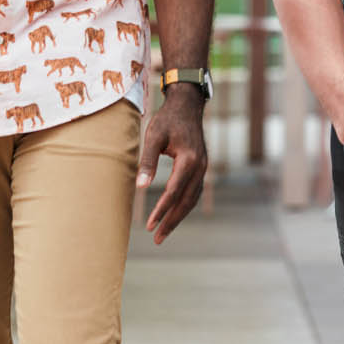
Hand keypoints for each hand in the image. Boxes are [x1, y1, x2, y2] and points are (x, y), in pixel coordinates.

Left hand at [138, 86, 207, 243]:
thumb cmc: (168, 119)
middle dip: (171, 221)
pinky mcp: (201, 167)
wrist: (187, 104)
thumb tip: (140, 187)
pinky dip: (184, 205)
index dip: (161, 210)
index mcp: (189, 160)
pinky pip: (194, 191)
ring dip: (178, 216)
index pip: (173, 192)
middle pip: (186, 201)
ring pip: (192, 199)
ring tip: (164, 232)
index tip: (150, 225)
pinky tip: (174, 213)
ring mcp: (203, 167)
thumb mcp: (153, 136)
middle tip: (157, 238)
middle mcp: (200, 166)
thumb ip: (147, 161)